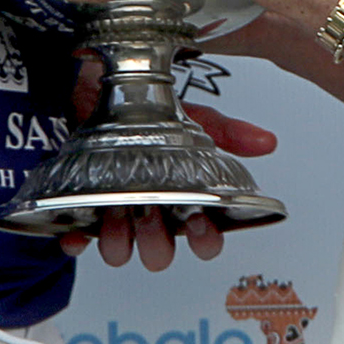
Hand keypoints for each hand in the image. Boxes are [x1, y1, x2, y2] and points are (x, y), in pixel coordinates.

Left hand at [57, 102, 278, 269]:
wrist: (102, 89)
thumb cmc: (148, 111)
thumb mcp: (192, 118)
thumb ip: (227, 133)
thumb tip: (266, 142)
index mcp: (181, 200)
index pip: (203, 238)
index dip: (206, 240)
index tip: (200, 221)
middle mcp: (152, 214)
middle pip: (160, 254)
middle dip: (156, 240)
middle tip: (150, 209)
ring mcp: (115, 216)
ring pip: (120, 253)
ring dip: (118, 239)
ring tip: (115, 208)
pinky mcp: (81, 211)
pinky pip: (77, 241)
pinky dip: (77, 239)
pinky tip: (76, 229)